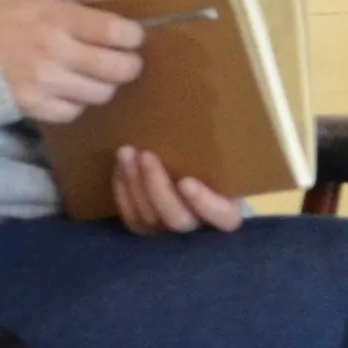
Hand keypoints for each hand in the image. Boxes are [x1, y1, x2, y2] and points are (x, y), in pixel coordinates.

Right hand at [0, 0, 145, 125]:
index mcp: (55, 17)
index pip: (117, 31)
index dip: (134, 37)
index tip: (132, 37)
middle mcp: (55, 51)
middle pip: (117, 68)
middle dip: (129, 65)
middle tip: (124, 61)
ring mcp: (44, 82)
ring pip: (100, 93)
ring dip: (104, 85)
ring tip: (94, 75)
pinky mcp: (32, 106)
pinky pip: (73, 112)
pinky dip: (76, 103)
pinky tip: (67, 90)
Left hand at [110, 146, 247, 236]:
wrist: (193, 177)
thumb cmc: (214, 166)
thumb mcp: (223, 161)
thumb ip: (218, 154)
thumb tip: (216, 113)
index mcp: (227, 214)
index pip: (222, 216)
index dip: (204, 202)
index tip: (187, 181)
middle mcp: (199, 230)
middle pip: (177, 218)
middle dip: (157, 187)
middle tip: (147, 155)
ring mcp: (169, 234)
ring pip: (149, 218)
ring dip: (135, 184)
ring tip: (127, 153)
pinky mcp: (146, 231)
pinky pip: (131, 217)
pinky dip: (123, 191)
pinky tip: (120, 168)